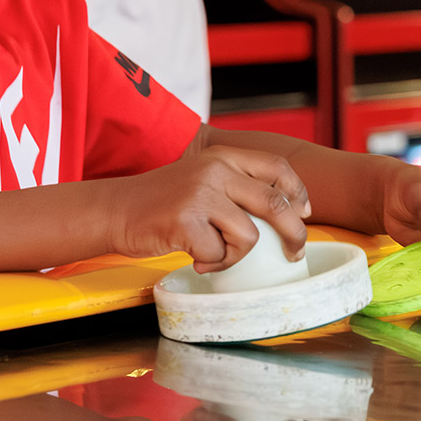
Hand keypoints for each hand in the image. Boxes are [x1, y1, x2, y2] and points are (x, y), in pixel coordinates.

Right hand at [110, 145, 310, 272]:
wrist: (116, 210)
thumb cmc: (162, 202)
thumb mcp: (202, 179)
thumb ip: (235, 186)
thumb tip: (284, 214)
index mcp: (222, 156)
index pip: (277, 167)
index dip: (298, 193)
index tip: (304, 214)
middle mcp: (215, 169)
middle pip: (276, 204)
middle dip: (294, 234)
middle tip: (294, 253)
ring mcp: (200, 194)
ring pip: (249, 236)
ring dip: (235, 255)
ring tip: (213, 254)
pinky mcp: (186, 221)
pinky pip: (219, 255)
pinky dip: (211, 264)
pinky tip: (193, 257)